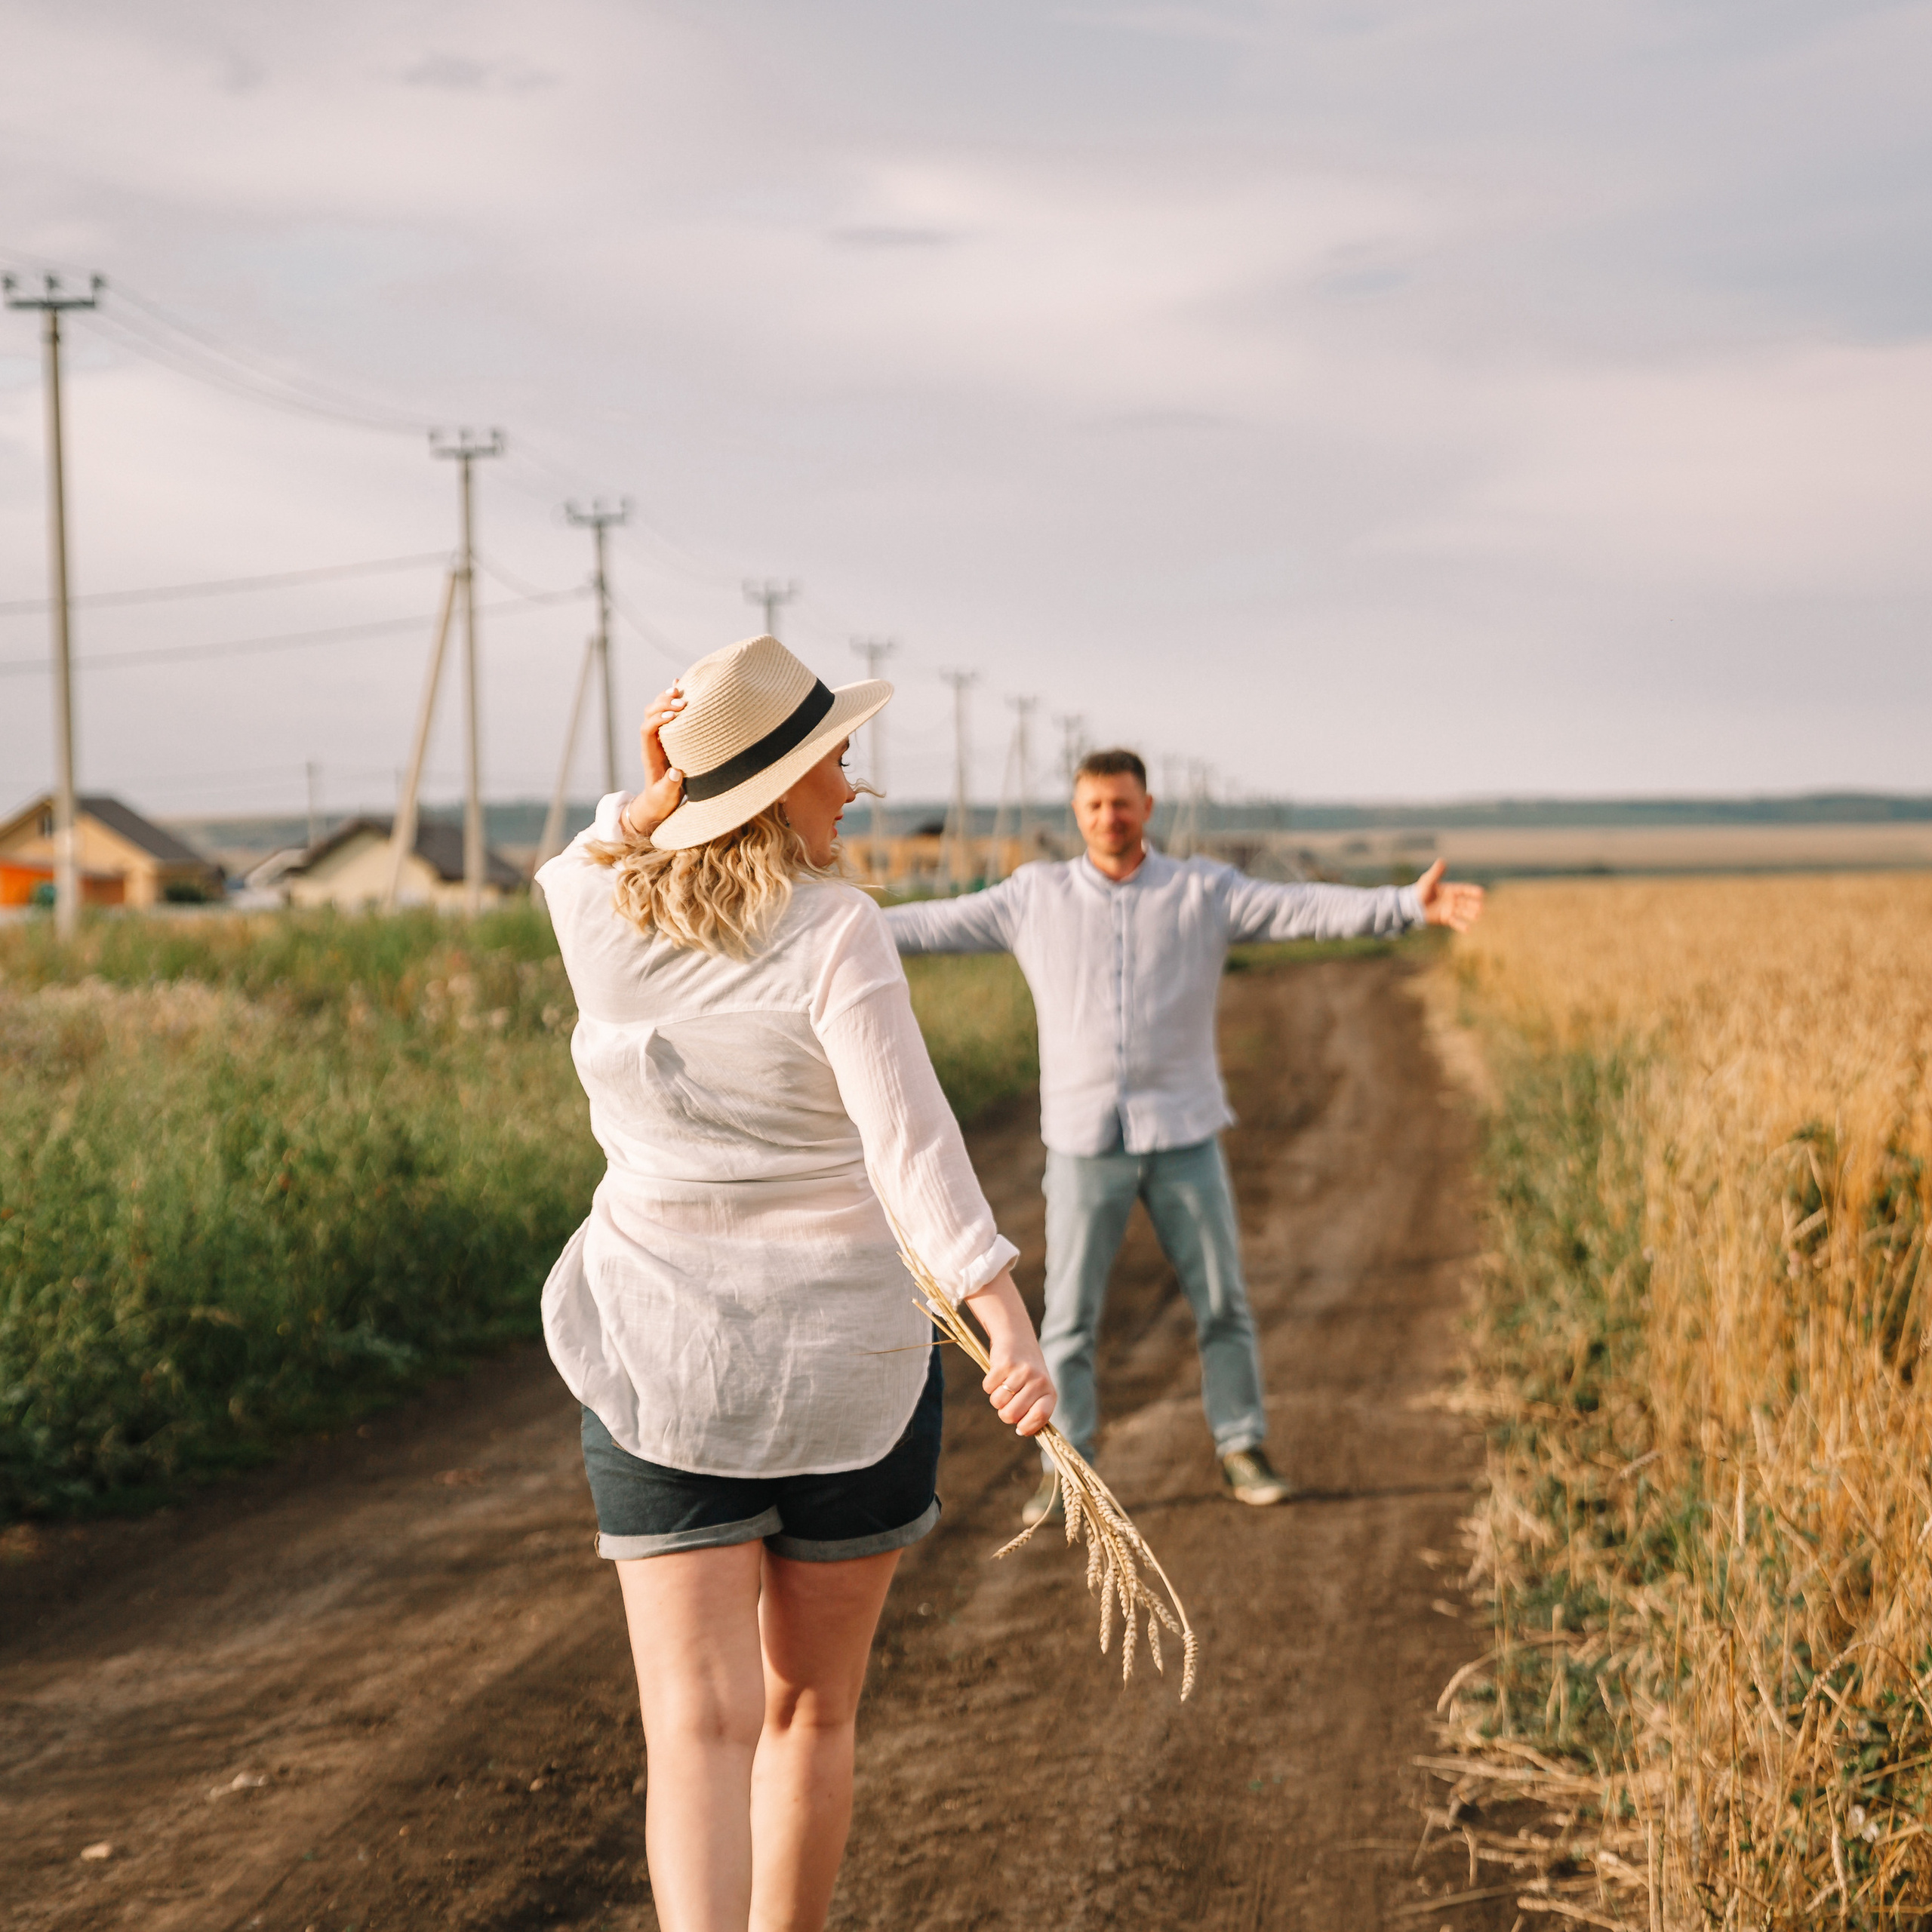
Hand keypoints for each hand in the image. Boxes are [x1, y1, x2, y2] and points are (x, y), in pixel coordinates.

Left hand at [620, 687, 686, 841]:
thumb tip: (675, 772)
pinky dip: (671, 700)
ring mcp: (659, 738)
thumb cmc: (662, 801)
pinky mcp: (667, 737)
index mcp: (649, 755)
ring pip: (656, 711)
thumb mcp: (666, 796)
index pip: (647, 730)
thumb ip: (670, 785)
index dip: (658, 720)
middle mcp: (651, 742)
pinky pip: (667, 714)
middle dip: (663, 705)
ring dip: (666, 699)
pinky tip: (679, 686)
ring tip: (681, 691)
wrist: (658, 802)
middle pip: (649, 715)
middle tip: (682, 702)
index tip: (674, 717)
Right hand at [962, 1269, 1056, 1437]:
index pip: (1040, 1418)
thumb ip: (1034, 1410)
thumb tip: (1022, 1432)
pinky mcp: (1005, 1363)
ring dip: (996, 1398)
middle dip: (1004, 1413)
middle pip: (1011, 1415)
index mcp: (1049, 1392)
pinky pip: (988, 1388)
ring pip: (997, 1403)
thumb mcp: (1038, 1389)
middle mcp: (1039, 1381)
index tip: (1019, 1428)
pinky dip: (989, 1385)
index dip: (1027, 1427)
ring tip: (1003, 1385)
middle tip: (1007, 1402)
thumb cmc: (1027, 1372)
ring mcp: (1022, 1372)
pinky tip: (997, 1374)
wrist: (1017, 1337)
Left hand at [1415, 857, 1484, 932]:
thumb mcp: (1427, 881)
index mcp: (1450, 889)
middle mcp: (1452, 899)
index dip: (1472, 891)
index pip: (1464, 890)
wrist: (1412, 905)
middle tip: (1481, 907)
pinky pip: (1454, 922)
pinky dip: (1461, 925)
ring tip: (1477, 916)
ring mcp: (1449, 909)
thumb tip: (1442, 861)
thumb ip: (1436, 873)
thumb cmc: (1419, 891)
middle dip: (1473, 904)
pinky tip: (1467, 929)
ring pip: (1462, 912)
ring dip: (1469, 914)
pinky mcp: (1445, 918)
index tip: (1481, 893)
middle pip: (1465, 902)